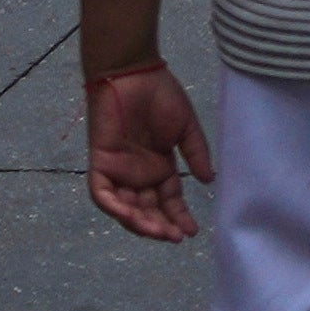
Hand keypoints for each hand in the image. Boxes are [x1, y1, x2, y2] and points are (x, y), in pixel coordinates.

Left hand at [80, 55, 211, 242]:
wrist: (134, 74)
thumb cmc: (160, 96)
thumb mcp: (185, 128)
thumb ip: (196, 153)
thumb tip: (209, 180)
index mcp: (158, 167)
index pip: (168, 201)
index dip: (179, 216)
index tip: (192, 231)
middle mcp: (138, 175)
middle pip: (147, 210)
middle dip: (160, 226)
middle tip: (175, 235)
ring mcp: (118, 171)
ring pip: (125, 208)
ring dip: (140, 223)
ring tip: (159, 231)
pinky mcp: (100, 164)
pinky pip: (102, 194)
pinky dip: (114, 207)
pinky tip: (131, 216)